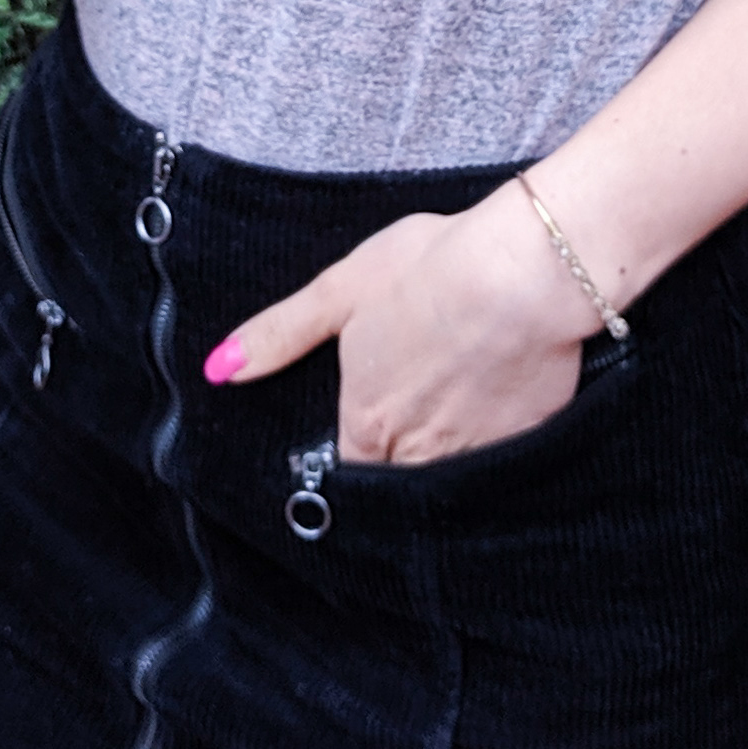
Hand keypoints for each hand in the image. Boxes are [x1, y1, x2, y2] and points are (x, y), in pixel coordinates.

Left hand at [205, 182, 593, 464]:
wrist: (526, 273)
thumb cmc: (432, 270)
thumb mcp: (341, 290)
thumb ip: (280, 335)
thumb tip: (219, 369)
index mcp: (367, 420)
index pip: (350, 466)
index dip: (359, 446)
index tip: (372, 425)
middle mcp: (416, 451)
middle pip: (399, 477)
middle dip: (401, 459)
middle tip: (417, 415)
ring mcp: (475, 456)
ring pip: (450, 479)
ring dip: (447, 458)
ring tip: (459, 410)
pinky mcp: (528, 446)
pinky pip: (503, 466)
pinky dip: (497, 447)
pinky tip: (503, 408)